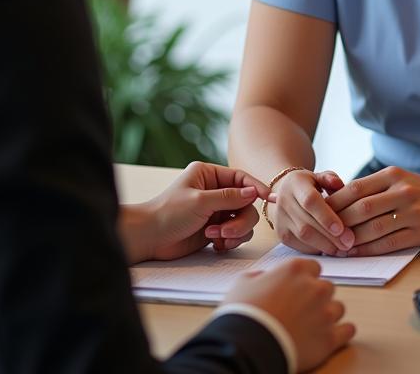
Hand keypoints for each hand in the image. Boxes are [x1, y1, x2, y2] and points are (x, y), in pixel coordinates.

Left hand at [120, 161, 269, 261]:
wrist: (150, 238)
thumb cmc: (169, 213)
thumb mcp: (201, 201)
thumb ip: (230, 197)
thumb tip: (254, 191)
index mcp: (209, 175)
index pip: (241, 178)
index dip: (257, 187)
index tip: (270, 198)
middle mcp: (214, 191)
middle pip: (245, 203)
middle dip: (240, 220)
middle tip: (226, 231)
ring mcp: (215, 211)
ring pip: (242, 220)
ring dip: (234, 231)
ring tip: (215, 237)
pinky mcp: (214, 229)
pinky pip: (234, 234)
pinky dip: (229, 240)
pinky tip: (215, 244)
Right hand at [223, 258, 354, 370]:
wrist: (248, 345)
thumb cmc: (245, 313)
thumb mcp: (244, 282)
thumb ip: (260, 276)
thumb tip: (264, 279)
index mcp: (296, 270)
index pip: (313, 267)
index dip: (305, 278)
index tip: (300, 287)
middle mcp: (315, 288)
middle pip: (326, 287)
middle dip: (317, 296)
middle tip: (303, 308)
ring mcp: (325, 313)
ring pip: (338, 308)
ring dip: (328, 314)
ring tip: (313, 325)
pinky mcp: (329, 339)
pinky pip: (347, 330)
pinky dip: (342, 332)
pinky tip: (334, 334)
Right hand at [268, 169, 355, 254]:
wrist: (286, 193)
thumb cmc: (310, 185)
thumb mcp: (320, 177)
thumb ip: (330, 179)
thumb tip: (340, 184)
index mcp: (295, 183)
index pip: (310, 201)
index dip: (326, 216)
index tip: (341, 228)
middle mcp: (284, 201)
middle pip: (307, 223)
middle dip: (330, 236)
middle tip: (349, 243)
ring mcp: (280, 219)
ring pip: (303, 237)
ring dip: (325, 245)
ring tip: (343, 249)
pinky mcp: (282, 234)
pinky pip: (300, 246)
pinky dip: (317, 250)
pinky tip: (332, 250)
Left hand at [327, 166, 419, 255]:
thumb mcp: (401, 180)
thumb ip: (375, 188)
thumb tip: (340, 202)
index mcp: (393, 175)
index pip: (355, 188)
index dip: (334, 203)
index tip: (318, 214)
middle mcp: (402, 190)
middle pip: (360, 208)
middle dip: (338, 224)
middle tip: (322, 235)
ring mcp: (413, 211)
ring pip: (373, 227)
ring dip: (351, 240)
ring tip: (336, 248)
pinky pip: (390, 243)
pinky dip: (370, 250)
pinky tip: (357, 254)